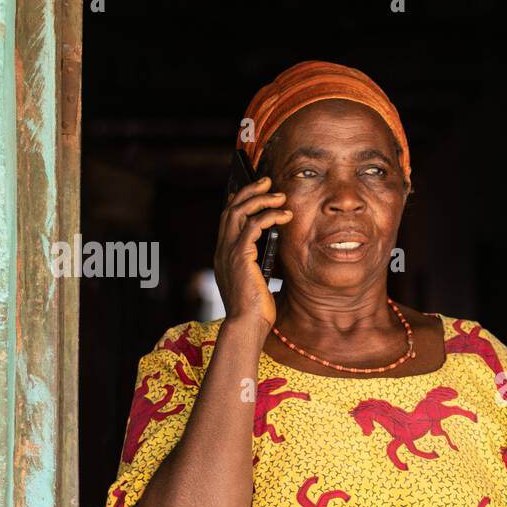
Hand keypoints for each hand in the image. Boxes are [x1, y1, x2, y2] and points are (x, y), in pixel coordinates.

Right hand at [214, 175, 290, 329]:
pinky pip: (252, 226)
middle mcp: (222, 250)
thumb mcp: (257, 281)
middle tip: (268, 181)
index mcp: (224, 255)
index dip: (238, 201)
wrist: (247, 325)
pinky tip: (284, 215)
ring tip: (280, 195)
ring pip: (238, 212)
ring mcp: (228, 252)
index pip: (227, 219)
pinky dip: (269, 216)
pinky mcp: (240, 256)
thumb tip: (274, 249)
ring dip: (260, 199)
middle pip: (230, 209)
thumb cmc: (255, 309)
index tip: (254, 191)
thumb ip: (259, 264)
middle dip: (249, 191)